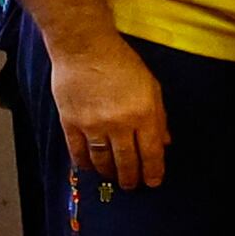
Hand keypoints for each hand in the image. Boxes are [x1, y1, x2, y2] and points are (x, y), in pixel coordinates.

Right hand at [46, 36, 168, 190]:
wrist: (85, 49)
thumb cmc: (122, 64)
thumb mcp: (152, 87)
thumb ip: (159, 117)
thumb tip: (164, 143)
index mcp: (143, 114)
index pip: (151, 152)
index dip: (153, 171)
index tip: (153, 183)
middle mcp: (119, 123)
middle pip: (127, 161)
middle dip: (131, 178)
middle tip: (133, 186)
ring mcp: (93, 125)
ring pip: (102, 160)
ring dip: (110, 173)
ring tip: (114, 178)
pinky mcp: (70, 123)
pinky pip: (78, 152)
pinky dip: (86, 164)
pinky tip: (92, 168)